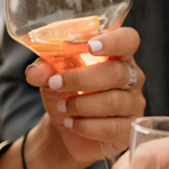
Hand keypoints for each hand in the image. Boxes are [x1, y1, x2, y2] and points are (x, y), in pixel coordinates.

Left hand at [23, 26, 145, 165]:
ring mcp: (134, 103)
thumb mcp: (51, 75)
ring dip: (80, 104)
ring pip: (113, 101)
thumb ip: (44, 68)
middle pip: (116, 72)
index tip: (91, 46)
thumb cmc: (66, 90)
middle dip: (80, 79)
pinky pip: (112, 128)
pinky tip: (71, 122)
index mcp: (116, 54)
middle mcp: (131, 76)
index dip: (114, 41)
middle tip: (55, 83)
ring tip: (61, 106)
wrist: (67, 124)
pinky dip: (85, 126)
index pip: (128, 39)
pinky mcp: (129, 129)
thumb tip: (34, 72)